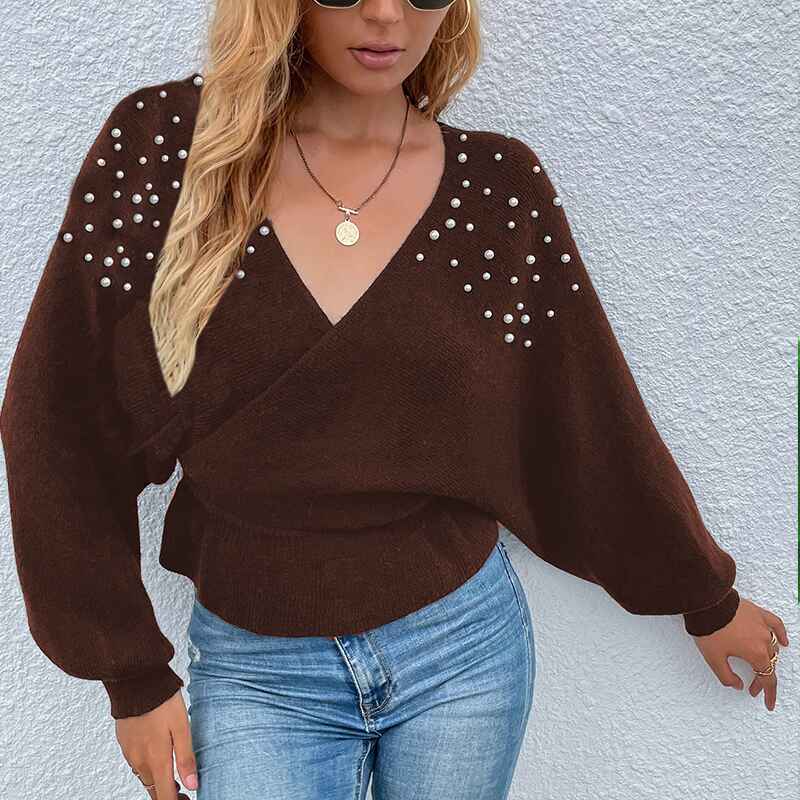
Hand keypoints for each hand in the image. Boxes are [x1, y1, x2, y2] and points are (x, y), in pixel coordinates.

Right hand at [115, 689, 197, 798]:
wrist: (136, 683)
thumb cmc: (162, 702)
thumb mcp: (182, 728)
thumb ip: (186, 758)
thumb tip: (192, 785)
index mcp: (156, 760)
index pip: (164, 796)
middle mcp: (140, 761)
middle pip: (154, 789)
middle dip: (168, 793)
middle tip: (183, 790)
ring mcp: (130, 753)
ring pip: (145, 776)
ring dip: (158, 779)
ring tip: (173, 774)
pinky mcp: (125, 744)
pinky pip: (136, 763)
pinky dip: (148, 766)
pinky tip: (157, 756)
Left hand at [690, 596, 788, 710]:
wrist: (706, 603)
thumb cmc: (709, 628)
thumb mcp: (713, 659)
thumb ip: (726, 677)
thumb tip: (737, 685)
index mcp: (756, 653)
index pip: (767, 678)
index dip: (768, 693)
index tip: (767, 702)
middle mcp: (763, 640)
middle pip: (769, 664)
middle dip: (762, 678)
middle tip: (754, 686)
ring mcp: (762, 625)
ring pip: (772, 646)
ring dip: (768, 659)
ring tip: (761, 667)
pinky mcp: (757, 613)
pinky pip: (775, 624)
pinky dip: (781, 634)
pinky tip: (783, 640)